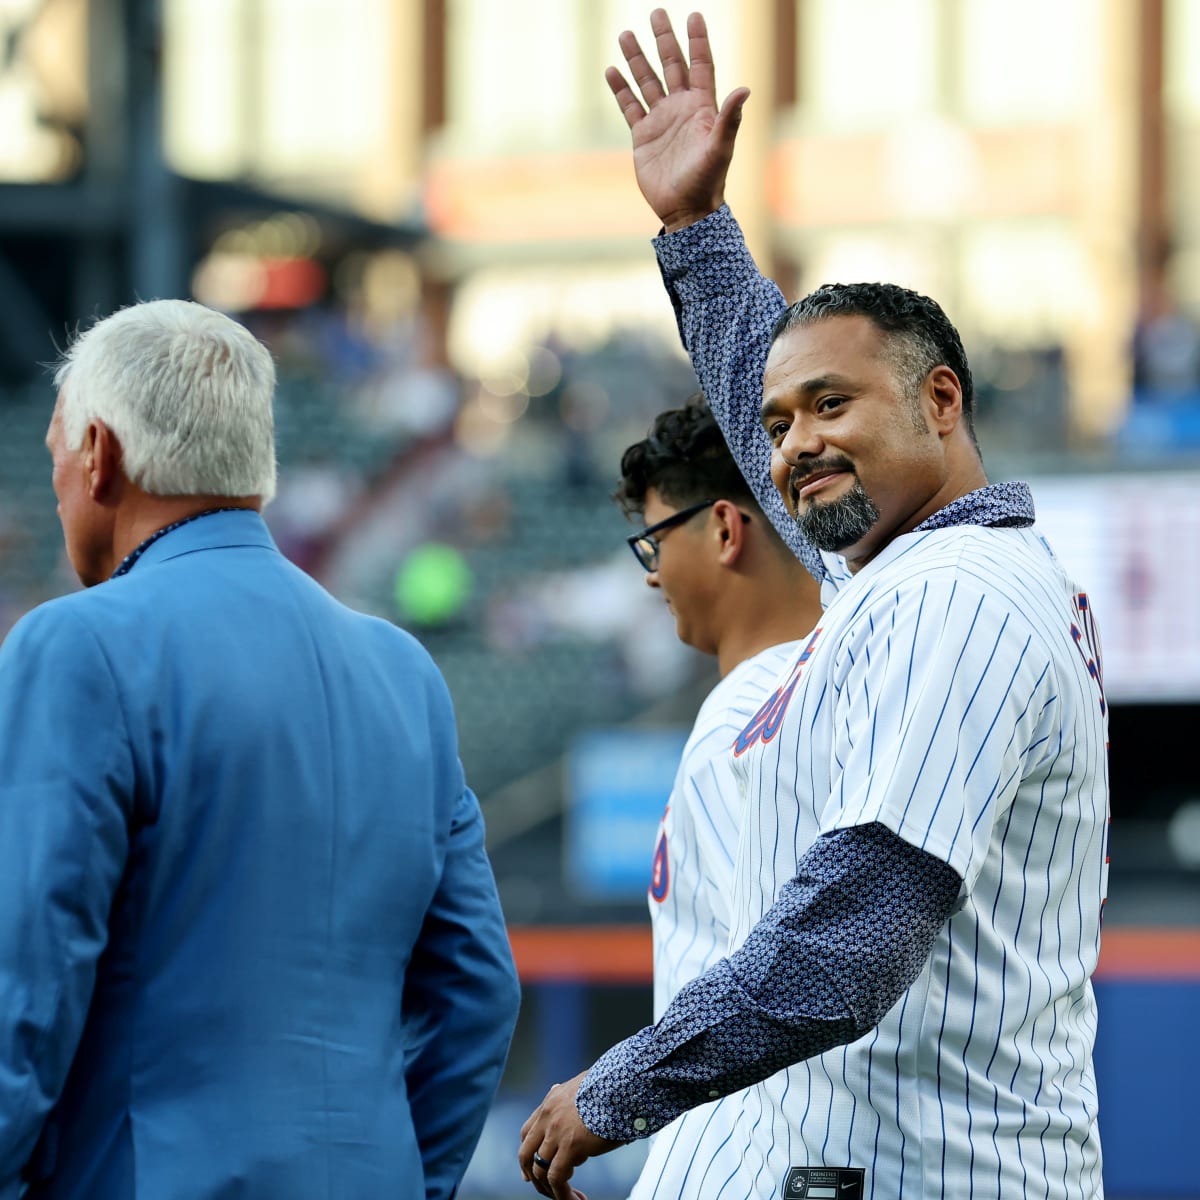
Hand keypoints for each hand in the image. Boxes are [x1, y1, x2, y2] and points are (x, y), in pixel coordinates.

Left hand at [517, 1071, 623, 1199]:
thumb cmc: (610, 1086)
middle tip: (541, 1187)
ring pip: (540, 1170)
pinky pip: (557, 1178)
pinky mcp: (570, 1147)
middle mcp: (548, 1117)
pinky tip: (574, 1199)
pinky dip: (562, 1194)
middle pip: (526, 1153)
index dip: (527, 1153)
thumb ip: (570, 1096)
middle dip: (531, 1174)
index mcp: (551, 1101)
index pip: (528, 1131)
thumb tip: (565, 1095)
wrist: (621, 1085)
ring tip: (567, 1198)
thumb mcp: (582, 1085)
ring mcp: (556, 1132)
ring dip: (551, 1190)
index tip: (530, 1169)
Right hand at [604, 8, 749, 231]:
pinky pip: (630, 106)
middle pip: (672, 66)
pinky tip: (612, 71)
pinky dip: (620, 89)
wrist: (685, 210)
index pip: (701, 65)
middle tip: (656, 13)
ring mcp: (661, 120)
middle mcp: (681, 108)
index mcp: (702, 107)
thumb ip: (729, 119)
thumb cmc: (708, 181)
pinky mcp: (643, 136)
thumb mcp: (720, 149)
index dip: (698, 41)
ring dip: (637, 59)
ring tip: (626, 34)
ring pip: (647, 81)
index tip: (694, 16)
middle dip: (664, 40)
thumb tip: (744, 89)